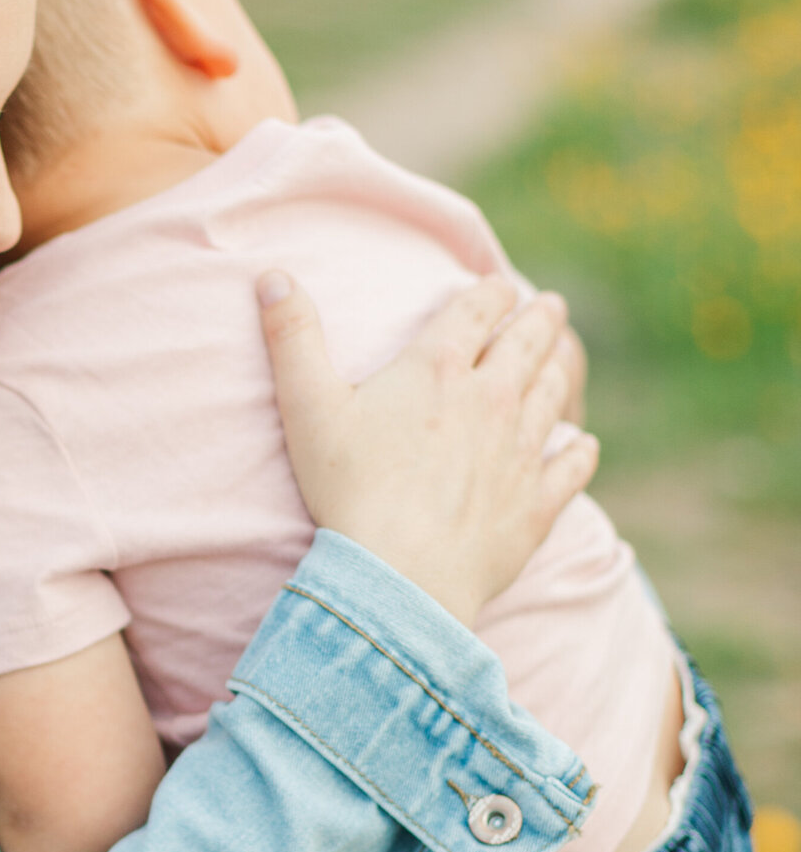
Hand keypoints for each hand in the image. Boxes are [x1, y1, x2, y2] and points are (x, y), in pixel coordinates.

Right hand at [258, 271, 596, 627]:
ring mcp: (521, 450)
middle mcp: (493, 399)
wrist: (400, 576)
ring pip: (553, 395)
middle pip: (528, 343)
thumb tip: (270, 276)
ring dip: (558, 371)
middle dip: (541, 320)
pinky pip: (572, 466)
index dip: (490, 293)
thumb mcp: (307, 408)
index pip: (476, 310)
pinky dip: (579, 451)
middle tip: (551, 308)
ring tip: (560, 360)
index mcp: (438, 367)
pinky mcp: (537, 503)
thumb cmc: (349, 491)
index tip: (498, 287)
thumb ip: (291, 338)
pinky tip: (582, 445)